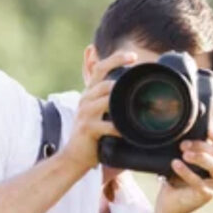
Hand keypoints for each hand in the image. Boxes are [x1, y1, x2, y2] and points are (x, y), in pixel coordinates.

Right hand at [60, 51, 137, 168]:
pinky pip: (105, 125)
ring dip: (119, 99)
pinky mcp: (87, 129)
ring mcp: (85, 114)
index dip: (115, 59)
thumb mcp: (98, 113)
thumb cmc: (91, 135)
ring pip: (104, 99)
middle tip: (139, 79)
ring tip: (133, 101)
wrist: (73, 156)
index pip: (99, 68)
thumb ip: (110, 101)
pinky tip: (127, 131)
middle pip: (103, 81)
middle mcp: (86, 99)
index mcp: (89, 93)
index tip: (133, 56)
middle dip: (121, 77)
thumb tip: (133, 95)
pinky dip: (118, 128)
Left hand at [155, 129, 212, 212]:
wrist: (170, 200)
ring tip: (184, 154)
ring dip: (200, 157)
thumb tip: (202, 128)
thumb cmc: (181, 177)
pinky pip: (199, 182)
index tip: (209, 131)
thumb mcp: (192, 158)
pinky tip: (175, 164)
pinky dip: (186, 172)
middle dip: (201, 146)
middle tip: (183, 145)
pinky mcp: (209, 196)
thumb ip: (200, 147)